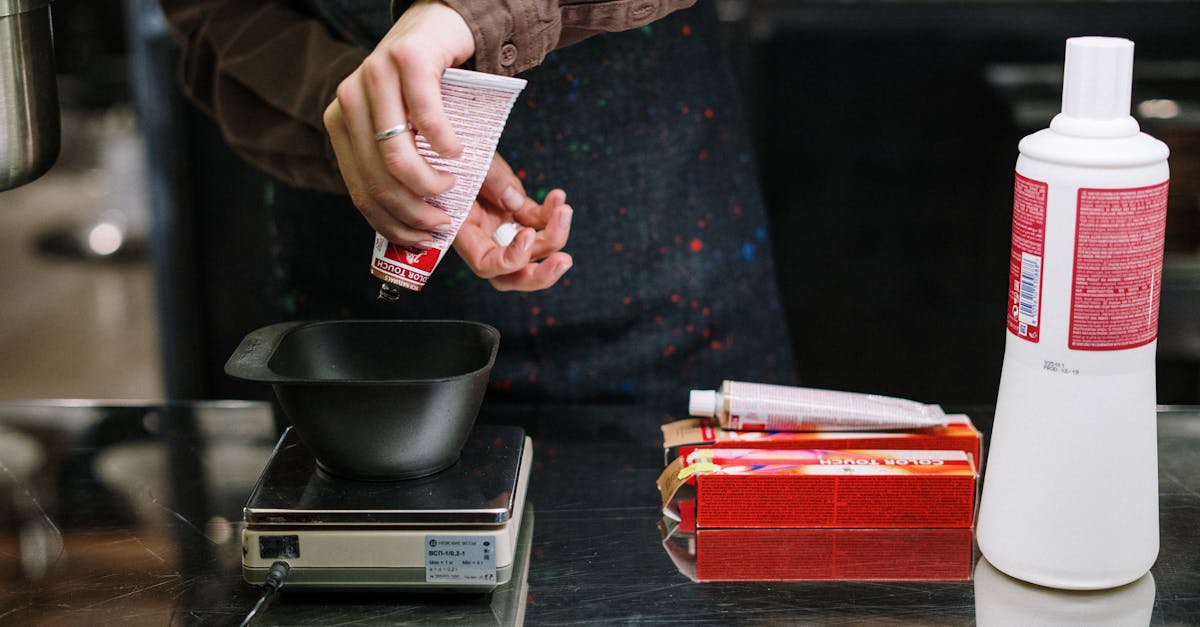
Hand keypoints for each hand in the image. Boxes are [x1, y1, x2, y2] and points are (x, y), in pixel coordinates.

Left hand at [323, 0, 473, 248]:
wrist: (439, 26)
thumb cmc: (428, 87)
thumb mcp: (415, 134)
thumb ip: (415, 176)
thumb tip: (429, 234)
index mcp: (341, 123)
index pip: (361, 190)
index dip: (392, 223)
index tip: (422, 239)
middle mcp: (349, 99)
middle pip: (378, 179)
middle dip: (415, 211)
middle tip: (444, 219)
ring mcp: (374, 76)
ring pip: (396, 156)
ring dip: (430, 183)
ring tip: (451, 184)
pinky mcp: (407, 60)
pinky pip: (426, 119)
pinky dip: (447, 145)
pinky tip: (458, 152)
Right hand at [454, 154, 573, 290]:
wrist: (460, 134)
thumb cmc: (457, 147)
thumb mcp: (471, 159)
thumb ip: (492, 180)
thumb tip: (516, 203)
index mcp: (463, 229)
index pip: (486, 264)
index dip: (510, 259)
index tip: (527, 234)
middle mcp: (482, 235)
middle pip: (511, 275)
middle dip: (540, 275)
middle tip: (564, 260)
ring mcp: (501, 225)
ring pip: (533, 251)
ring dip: (554, 236)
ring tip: (564, 210)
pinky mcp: (517, 210)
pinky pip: (539, 222)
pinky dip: (552, 213)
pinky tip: (558, 197)